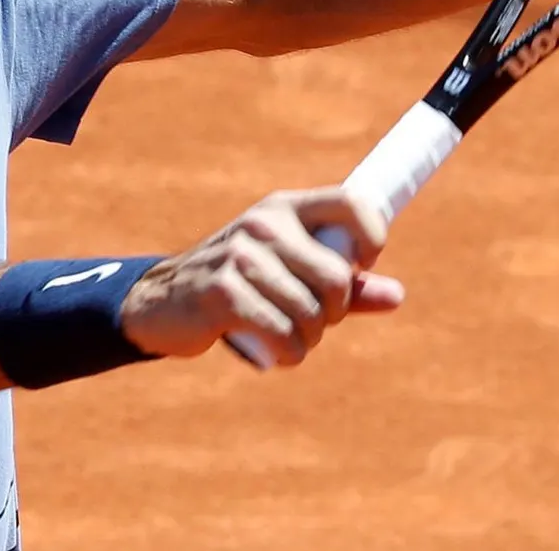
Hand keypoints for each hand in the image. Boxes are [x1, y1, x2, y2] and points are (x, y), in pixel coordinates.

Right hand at [119, 187, 404, 367]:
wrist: (162, 301)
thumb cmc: (239, 286)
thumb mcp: (289, 272)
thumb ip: (345, 284)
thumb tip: (397, 296)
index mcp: (284, 208)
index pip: (353, 203)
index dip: (372, 239)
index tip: (361, 267)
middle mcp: (264, 223)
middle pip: (337, 277)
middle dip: (334, 313)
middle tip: (312, 321)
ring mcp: (240, 256)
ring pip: (311, 313)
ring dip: (309, 340)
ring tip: (290, 339)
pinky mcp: (222, 292)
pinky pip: (282, 333)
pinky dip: (289, 354)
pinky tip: (278, 354)